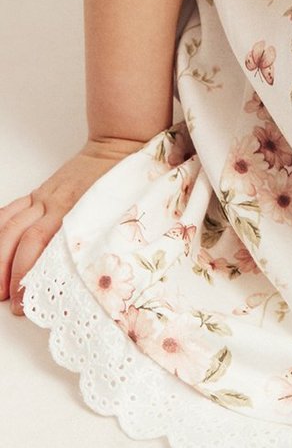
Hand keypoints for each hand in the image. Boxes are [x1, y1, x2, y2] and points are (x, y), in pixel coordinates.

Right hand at [0, 136, 149, 316]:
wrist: (117, 143)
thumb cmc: (123, 178)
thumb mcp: (120, 211)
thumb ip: (105, 237)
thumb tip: (101, 272)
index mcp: (75, 209)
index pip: (40, 243)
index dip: (28, 272)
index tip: (27, 298)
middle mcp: (53, 203)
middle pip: (21, 239)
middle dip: (12, 275)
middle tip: (13, 304)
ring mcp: (42, 197)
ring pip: (9, 227)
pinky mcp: (38, 193)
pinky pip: (9, 211)